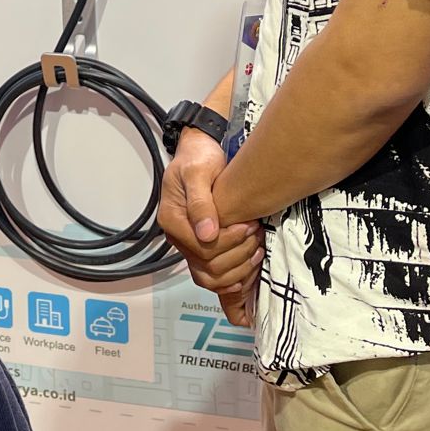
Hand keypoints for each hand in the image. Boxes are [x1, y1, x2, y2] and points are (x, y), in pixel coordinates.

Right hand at [158, 132, 264, 301]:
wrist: (200, 152)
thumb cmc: (198, 158)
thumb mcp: (197, 172)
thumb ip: (200, 202)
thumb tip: (206, 234)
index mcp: (172, 220)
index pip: (203, 249)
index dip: (229, 242)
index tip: (248, 225)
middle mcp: (178, 237)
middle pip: (209, 266)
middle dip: (238, 254)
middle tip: (256, 233)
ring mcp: (189, 244)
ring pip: (212, 277)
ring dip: (239, 269)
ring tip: (257, 248)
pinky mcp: (202, 247)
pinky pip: (214, 276)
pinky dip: (234, 277)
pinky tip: (250, 266)